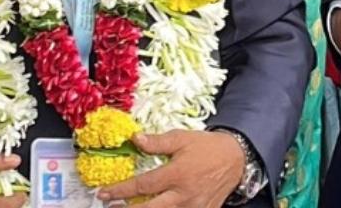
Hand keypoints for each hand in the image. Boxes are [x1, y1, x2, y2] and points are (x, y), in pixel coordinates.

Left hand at [97, 130, 244, 206]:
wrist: (236, 159)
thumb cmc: (206, 147)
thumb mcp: (182, 138)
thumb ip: (157, 142)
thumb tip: (135, 139)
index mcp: (178, 174)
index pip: (143, 185)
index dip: (121, 190)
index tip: (104, 192)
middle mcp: (184, 194)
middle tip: (110, 206)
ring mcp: (194, 207)